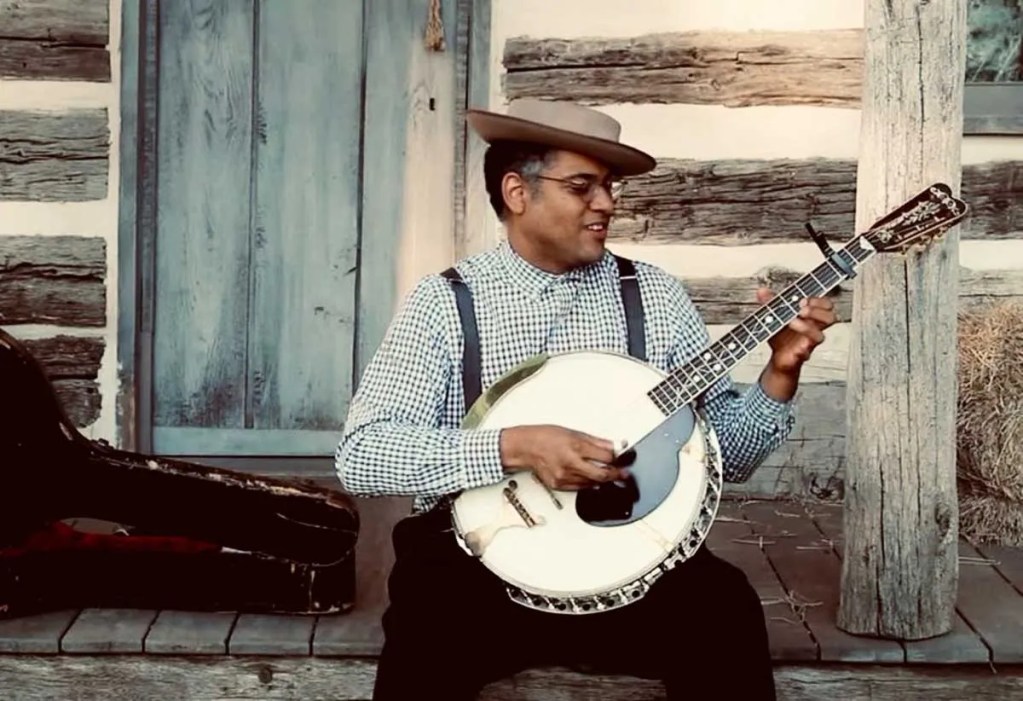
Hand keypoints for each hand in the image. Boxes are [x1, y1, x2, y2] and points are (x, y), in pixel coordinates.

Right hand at [498, 425, 627, 489]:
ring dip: (602, 479)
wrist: (525, 447)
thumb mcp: (574, 433)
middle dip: (616, 475)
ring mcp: (564, 477)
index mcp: (576, 447)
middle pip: (602, 474)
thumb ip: (596, 442)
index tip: (623, 459)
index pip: (606, 457)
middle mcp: (571, 463)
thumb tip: (613, 446)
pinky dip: (588, 483)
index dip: (618, 459)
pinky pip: (580, 488)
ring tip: (608, 474)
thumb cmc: (546, 437)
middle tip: (624, 474)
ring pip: (592, 483)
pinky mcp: (559, 485)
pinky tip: (590, 478)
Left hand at [756, 287, 837, 398]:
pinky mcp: (802, 354)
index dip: (819, 300)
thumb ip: (770, 303)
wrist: (777, 356)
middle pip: (830, 318)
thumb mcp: (774, 316)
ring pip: (821, 336)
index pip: (826, 304)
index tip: (803, 299)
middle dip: (817, 311)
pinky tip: (792, 342)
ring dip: (807, 328)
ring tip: (792, 322)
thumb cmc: (782, 335)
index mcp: (811, 316)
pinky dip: (799, 347)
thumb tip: (762, 291)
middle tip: (801, 309)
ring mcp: (809, 342)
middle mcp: (814, 328)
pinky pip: (806, 352)